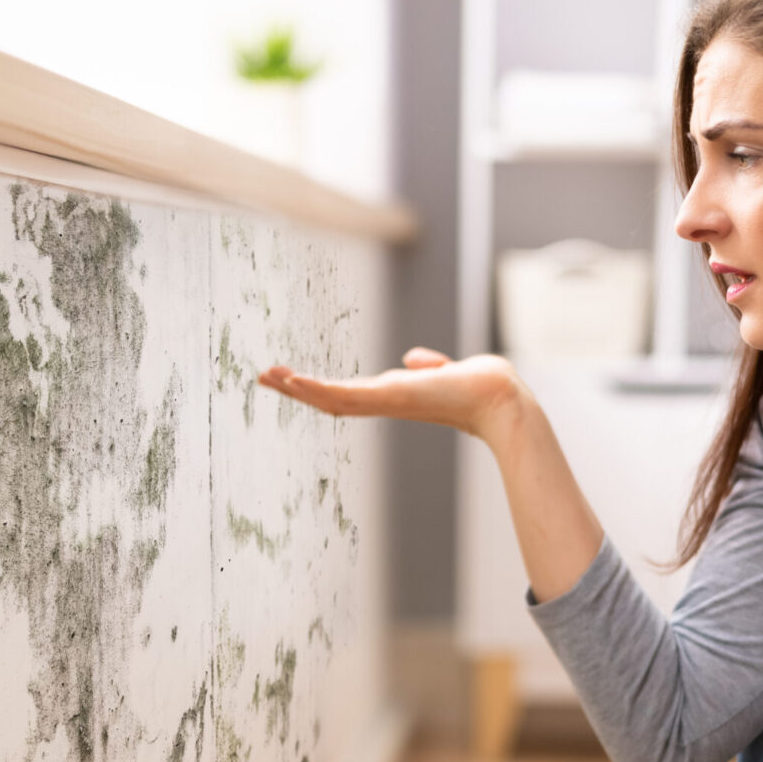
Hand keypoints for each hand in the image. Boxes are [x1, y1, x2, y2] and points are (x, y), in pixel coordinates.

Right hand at [257, 347, 527, 445]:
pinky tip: (294, 381)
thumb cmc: (480, 386)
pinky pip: (346, 396)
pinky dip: (318, 389)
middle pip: (329, 398)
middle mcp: (384, 401)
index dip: (318, 388)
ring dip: (298, 388)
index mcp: (393, 395)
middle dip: (296, 389)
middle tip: (264, 378)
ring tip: (268, 377)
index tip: (292, 379)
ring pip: (330, 399)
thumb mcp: (446, 371)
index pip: (347, 392)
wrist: (499, 397)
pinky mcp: (390, 396)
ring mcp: (385, 401)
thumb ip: (428, 366)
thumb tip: (416, 360)